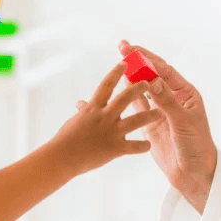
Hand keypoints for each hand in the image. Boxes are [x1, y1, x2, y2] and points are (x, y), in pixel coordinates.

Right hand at [52, 59, 160, 175]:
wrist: (61, 158)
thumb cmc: (64, 140)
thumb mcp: (76, 121)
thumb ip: (84, 112)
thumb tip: (81, 103)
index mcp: (93, 108)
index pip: (106, 85)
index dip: (116, 73)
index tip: (125, 62)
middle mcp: (103, 117)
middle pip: (124, 98)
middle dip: (138, 89)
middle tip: (148, 83)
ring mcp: (110, 132)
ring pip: (135, 120)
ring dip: (149, 115)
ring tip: (160, 113)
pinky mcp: (114, 148)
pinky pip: (133, 147)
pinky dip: (142, 146)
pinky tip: (149, 145)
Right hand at [112, 41, 217, 212]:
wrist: (193, 173)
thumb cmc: (196, 146)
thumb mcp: (183, 122)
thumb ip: (167, 101)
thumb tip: (153, 80)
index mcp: (185, 94)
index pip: (164, 70)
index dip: (148, 59)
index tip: (133, 49)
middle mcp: (173, 99)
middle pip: (153, 75)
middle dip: (138, 61)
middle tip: (122, 47)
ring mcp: (161, 111)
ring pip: (143, 88)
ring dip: (131, 76)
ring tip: (117, 64)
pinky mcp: (150, 124)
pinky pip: (137, 106)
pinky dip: (127, 96)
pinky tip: (117, 87)